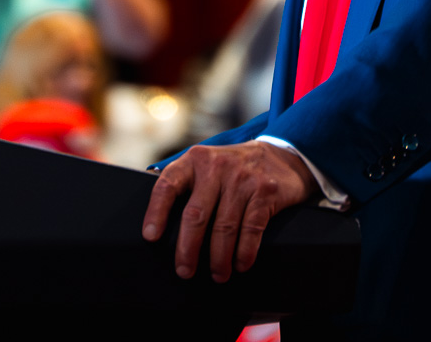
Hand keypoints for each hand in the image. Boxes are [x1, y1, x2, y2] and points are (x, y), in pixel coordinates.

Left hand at [141, 142, 319, 281]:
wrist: (279, 155)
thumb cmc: (231, 168)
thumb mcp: (205, 165)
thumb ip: (183, 183)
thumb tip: (154, 221)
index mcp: (194, 160)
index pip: (168, 185)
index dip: (156, 212)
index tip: (151, 237)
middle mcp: (216, 166)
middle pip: (195, 214)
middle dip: (187, 248)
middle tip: (185, 271)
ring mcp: (242, 178)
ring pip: (224, 227)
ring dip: (219, 258)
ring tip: (217, 274)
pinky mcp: (265, 191)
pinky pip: (251, 228)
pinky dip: (245, 251)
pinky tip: (240, 263)